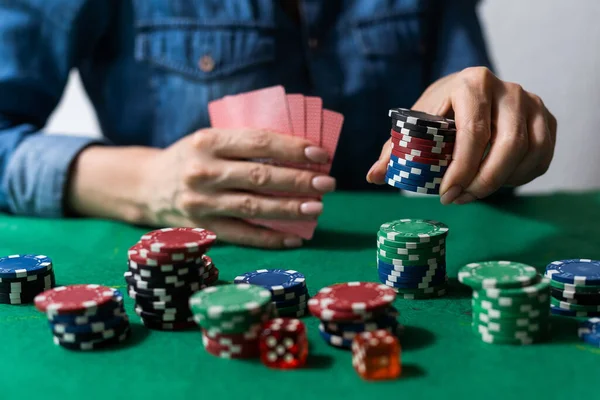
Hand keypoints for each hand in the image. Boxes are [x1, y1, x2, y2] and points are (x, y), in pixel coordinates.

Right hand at [138, 128, 334, 247]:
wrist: (146, 185)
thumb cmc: (191, 157)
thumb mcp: (209, 139)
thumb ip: (245, 143)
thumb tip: (300, 154)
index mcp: (207, 141)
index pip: (258, 142)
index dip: (292, 148)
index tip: (320, 154)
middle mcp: (202, 172)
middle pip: (260, 177)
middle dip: (299, 180)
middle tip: (328, 183)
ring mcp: (201, 203)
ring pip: (254, 207)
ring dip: (290, 209)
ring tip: (318, 208)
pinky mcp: (203, 228)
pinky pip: (243, 235)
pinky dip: (271, 238)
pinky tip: (295, 237)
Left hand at [367, 67, 556, 203]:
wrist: (467, 93)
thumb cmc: (438, 113)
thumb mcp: (414, 126)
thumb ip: (395, 150)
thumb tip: (374, 177)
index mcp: (471, 84)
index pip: (474, 132)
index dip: (462, 168)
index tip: (446, 194)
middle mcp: (507, 89)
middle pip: (508, 144)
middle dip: (483, 181)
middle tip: (459, 199)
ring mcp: (531, 102)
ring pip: (528, 153)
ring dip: (502, 182)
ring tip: (473, 193)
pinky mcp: (547, 118)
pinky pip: (542, 156)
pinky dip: (521, 178)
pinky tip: (497, 183)